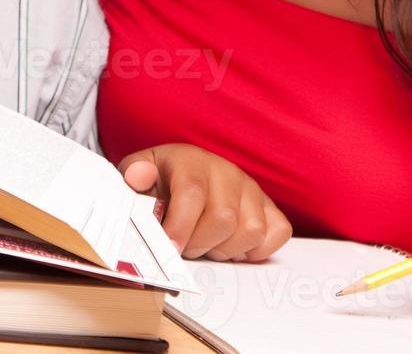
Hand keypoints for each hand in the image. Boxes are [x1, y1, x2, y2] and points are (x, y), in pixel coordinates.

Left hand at [119, 143, 291, 260]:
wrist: (184, 173)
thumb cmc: (161, 180)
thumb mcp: (137, 174)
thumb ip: (133, 176)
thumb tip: (139, 176)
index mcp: (191, 160)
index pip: (192, 193)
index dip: (181, 226)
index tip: (169, 249)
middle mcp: (226, 171)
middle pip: (223, 219)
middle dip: (199, 244)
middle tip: (184, 246)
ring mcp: (251, 188)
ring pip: (251, 231)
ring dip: (225, 249)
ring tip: (206, 243)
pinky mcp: (270, 206)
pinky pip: (278, 232)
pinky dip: (257, 249)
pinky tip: (233, 245)